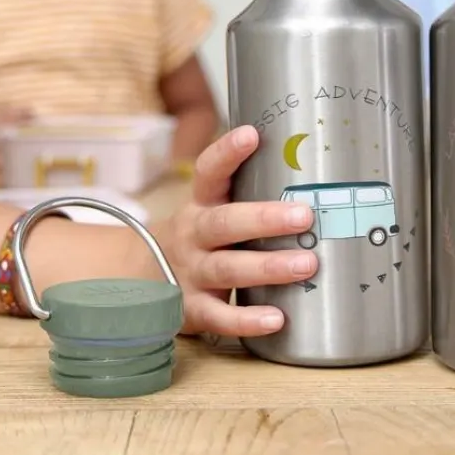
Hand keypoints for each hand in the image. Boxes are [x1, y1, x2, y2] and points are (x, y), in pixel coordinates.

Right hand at [161, 125, 316, 336]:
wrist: (143, 281)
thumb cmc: (200, 240)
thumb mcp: (212, 211)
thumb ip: (248, 196)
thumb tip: (311, 168)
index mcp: (200, 204)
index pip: (208, 172)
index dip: (227, 153)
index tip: (251, 134)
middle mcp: (192, 235)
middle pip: (223, 223)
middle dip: (264, 219)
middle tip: (304, 215)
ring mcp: (190, 273)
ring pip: (227, 268)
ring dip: (268, 267)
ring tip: (306, 264)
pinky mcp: (191, 310)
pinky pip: (219, 317)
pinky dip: (247, 320)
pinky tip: (276, 319)